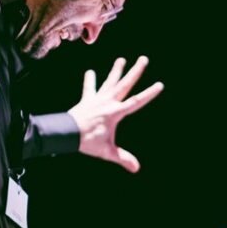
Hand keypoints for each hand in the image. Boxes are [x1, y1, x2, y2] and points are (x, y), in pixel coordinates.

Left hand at [69, 56, 162, 171]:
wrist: (66, 132)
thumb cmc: (87, 141)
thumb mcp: (107, 151)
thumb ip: (123, 158)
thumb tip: (136, 168)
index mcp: (115, 112)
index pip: (137, 101)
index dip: (149, 93)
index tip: (160, 84)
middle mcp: (108, 102)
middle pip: (125, 84)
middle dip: (135, 71)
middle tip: (144, 58)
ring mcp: (97, 99)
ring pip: (109, 82)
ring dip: (116, 71)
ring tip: (121, 59)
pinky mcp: (87, 100)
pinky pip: (89, 88)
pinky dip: (90, 81)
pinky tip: (90, 71)